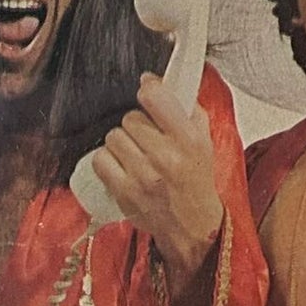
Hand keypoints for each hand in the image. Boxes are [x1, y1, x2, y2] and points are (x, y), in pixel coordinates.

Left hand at [90, 74, 222, 288]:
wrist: (192, 224)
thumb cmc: (195, 180)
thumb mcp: (204, 140)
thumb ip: (186, 107)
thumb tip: (154, 80)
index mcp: (189, 140)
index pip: (156, 97)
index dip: (148, 90)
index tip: (147, 92)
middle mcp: (166, 157)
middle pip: (131, 118)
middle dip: (137, 125)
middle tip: (147, 139)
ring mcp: (143, 176)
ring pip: (114, 137)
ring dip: (121, 143)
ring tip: (136, 155)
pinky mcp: (125, 192)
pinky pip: (101, 160)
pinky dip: (108, 161)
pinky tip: (122, 167)